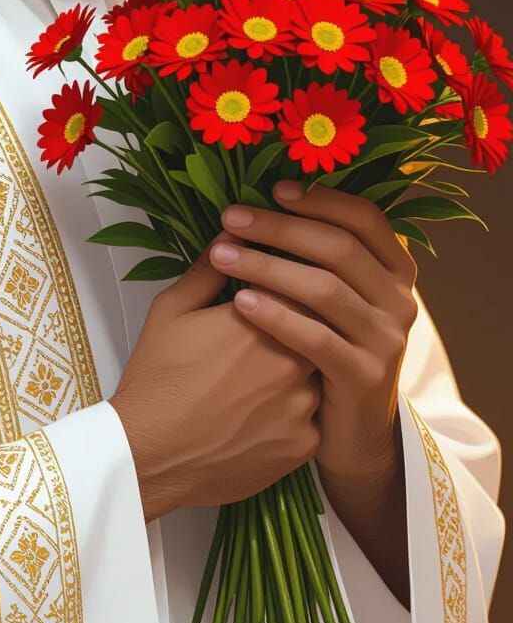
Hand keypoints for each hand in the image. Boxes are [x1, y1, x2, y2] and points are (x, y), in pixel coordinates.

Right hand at [109, 231, 322, 521]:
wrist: (147, 455)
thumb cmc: (157, 377)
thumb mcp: (171, 310)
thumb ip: (209, 270)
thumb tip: (232, 236)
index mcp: (262, 318)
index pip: (300, 283)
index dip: (288, 283)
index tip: (272, 288)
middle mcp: (293, 359)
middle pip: (318, 327)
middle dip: (300, 324)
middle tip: (269, 334)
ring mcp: (304, 405)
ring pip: (321, 373)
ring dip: (303, 369)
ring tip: (263, 378)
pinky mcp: (304, 445)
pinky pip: (314, 418)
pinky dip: (298, 412)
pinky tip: (266, 414)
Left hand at [210, 180, 418, 484]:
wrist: (350, 434)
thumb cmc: (328, 350)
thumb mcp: (331, 298)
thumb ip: (313, 255)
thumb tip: (260, 203)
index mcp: (394, 270)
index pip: (365, 218)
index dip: (320, 199)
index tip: (274, 189)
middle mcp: (398, 300)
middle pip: (339, 247)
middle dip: (280, 227)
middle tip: (231, 218)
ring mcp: (386, 340)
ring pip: (325, 288)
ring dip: (268, 266)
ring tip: (223, 254)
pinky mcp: (365, 377)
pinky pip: (316, 338)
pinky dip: (276, 315)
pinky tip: (240, 302)